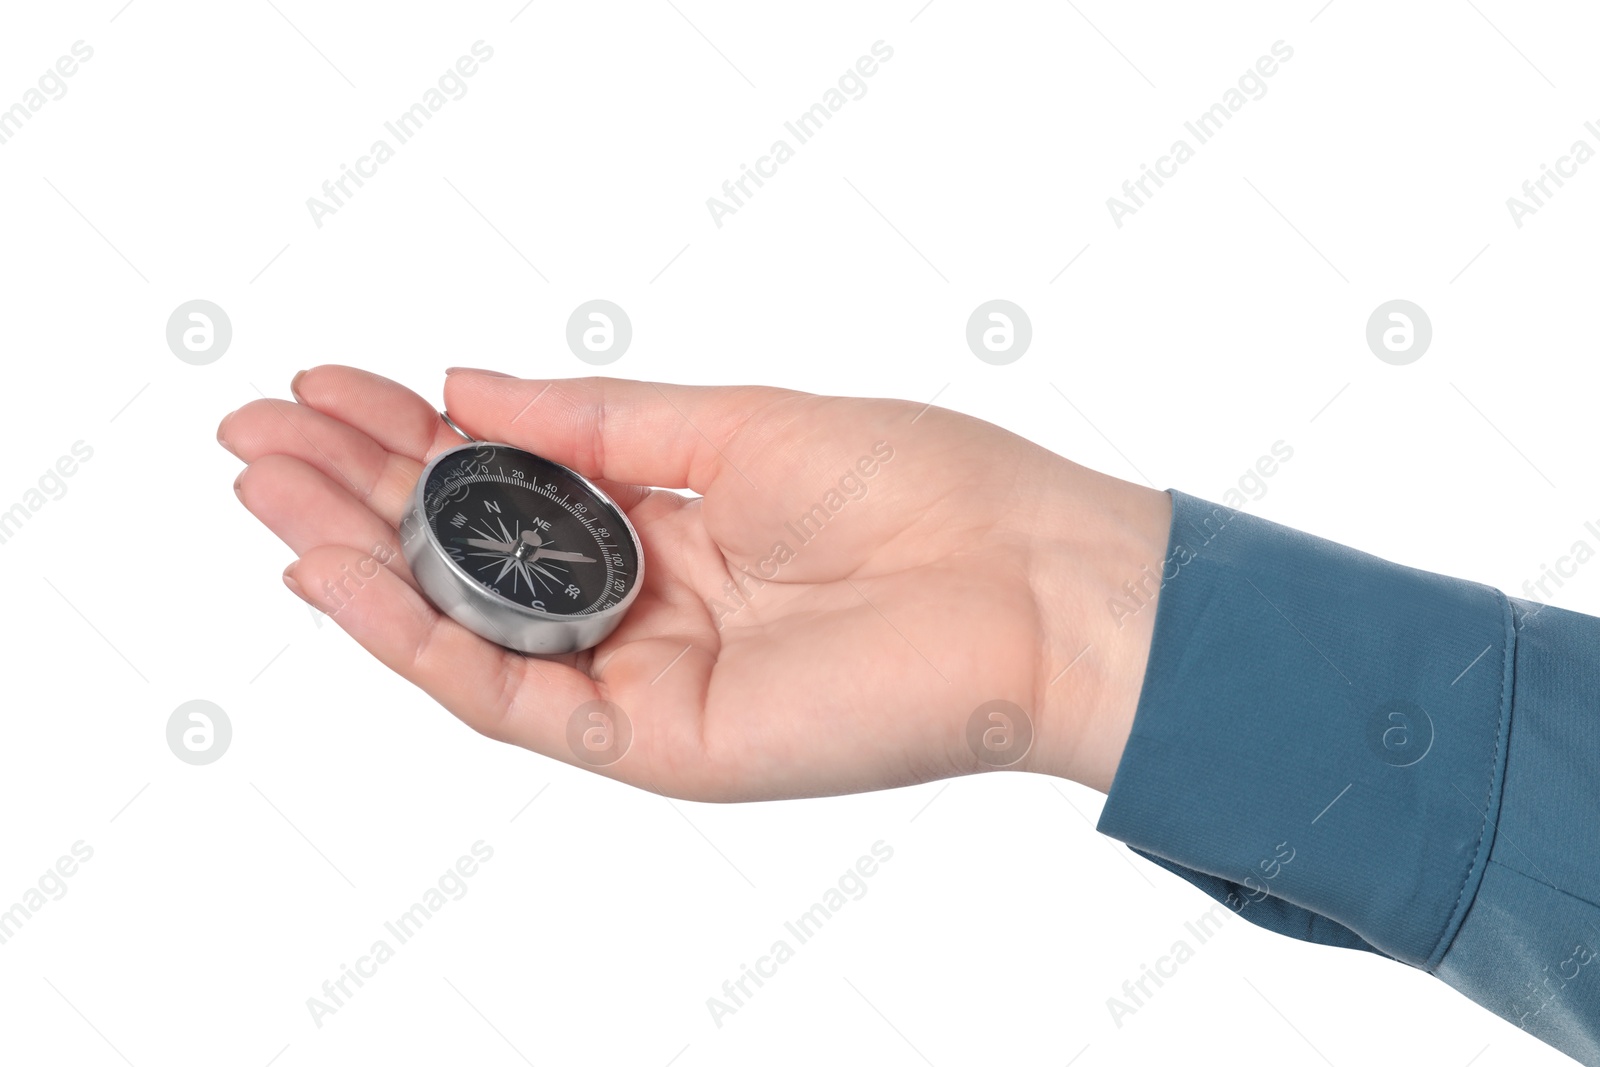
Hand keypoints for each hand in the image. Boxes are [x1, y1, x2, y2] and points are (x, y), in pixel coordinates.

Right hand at [217, 366, 1170, 799]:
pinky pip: (515, 697)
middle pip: (473, 558)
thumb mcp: (736, 425)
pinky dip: (421, 642)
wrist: (1034, 584)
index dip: (413, 434)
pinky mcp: (660, 743)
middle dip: (359, 494)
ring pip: (472, 633)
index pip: (513, 483)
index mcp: (675, 526)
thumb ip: (599, 423)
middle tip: (257, 434)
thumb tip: (468, 386)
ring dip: (361, 563)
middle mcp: (649, 608)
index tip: (328, 383)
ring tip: (268, 493)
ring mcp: (648, 681)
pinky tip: (339, 576)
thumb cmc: (922, 489)